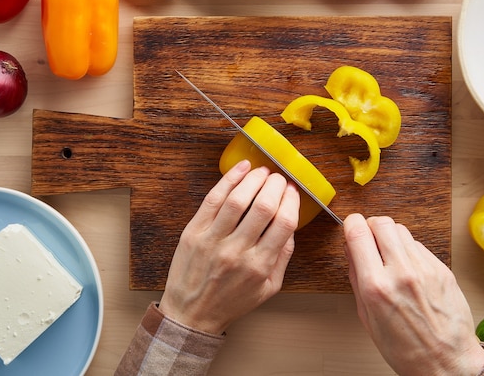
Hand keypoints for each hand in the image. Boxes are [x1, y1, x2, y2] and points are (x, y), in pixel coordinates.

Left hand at [159, 160, 299, 333]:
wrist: (191, 315)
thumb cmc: (231, 301)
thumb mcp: (269, 287)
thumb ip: (284, 256)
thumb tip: (292, 225)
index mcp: (259, 266)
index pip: (284, 223)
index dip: (291, 201)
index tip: (292, 191)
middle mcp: (237, 251)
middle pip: (263, 207)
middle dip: (275, 186)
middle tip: (278, 178)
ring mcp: (213, 240)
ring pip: (237, 199)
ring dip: (254, 179)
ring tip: (262, 171)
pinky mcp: (194, 232)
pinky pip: (213, 199)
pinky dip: (228, 180)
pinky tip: (241, 169)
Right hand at [343, 214, 483, 375]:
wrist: (448, 363)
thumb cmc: (407, 349)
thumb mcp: (367, 317)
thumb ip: (356, 278)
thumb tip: (350, 250)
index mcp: (376, 287)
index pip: (358, 233)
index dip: (351, 224)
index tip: (351, 226)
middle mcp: (401, 273)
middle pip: (381, 222)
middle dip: (371, 226)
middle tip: (369, 238)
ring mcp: (424, 269)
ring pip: (401, 230)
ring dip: (391, 237)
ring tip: (389, 255)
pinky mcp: (442, 269)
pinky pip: (419, 245)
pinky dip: (409, 250)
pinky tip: (408, 268)